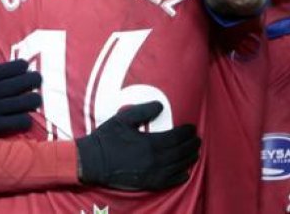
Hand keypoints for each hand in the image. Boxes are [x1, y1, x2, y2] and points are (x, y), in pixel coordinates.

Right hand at [0, 46, 41, 134]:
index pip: (6, 69)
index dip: (20, 66)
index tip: (26, 66)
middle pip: (15, 85)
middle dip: (31, 80)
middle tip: (39, 78)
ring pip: (17, 104)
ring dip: (31, 100)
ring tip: (37, 98)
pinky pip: (11, 122)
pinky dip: (22, 120)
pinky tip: (27, 118)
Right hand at [76, 102, 200, 190]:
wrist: (93, 162)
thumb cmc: (107, 139)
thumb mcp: (123, 119)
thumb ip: (143, 111)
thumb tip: (160, 106)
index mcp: (150, 142)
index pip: (177, 137)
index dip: (187, 132)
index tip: (191, 128)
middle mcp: (155, 160)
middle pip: (181, 152)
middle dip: (192, 145)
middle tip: (197, 139)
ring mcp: (152, 174)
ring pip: (178, 166)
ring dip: (189, 159)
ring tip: (195, 153)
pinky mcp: (148, 183)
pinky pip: (170, 181)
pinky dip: (180, 177)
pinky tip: (185, 173)